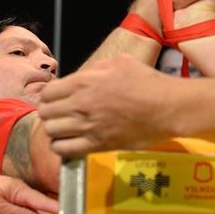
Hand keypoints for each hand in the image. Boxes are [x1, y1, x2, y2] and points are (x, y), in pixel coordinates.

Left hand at [39, 55, 175, 157]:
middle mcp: (80, 104)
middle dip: (50, 113)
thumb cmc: (148, 82)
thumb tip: (85, 75)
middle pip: (46, 113)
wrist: (168, 107)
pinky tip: (69, 144)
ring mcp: (88, 126)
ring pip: (51, 132)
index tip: (56, 99)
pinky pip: (64, 150)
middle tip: (59, 115)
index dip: (50, 96)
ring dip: (55, 131)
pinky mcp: (97, 145)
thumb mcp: (120, 63)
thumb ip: (97, 69)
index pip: (47, 92)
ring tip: (63, 130)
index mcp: (84, 82)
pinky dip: (62, 148)